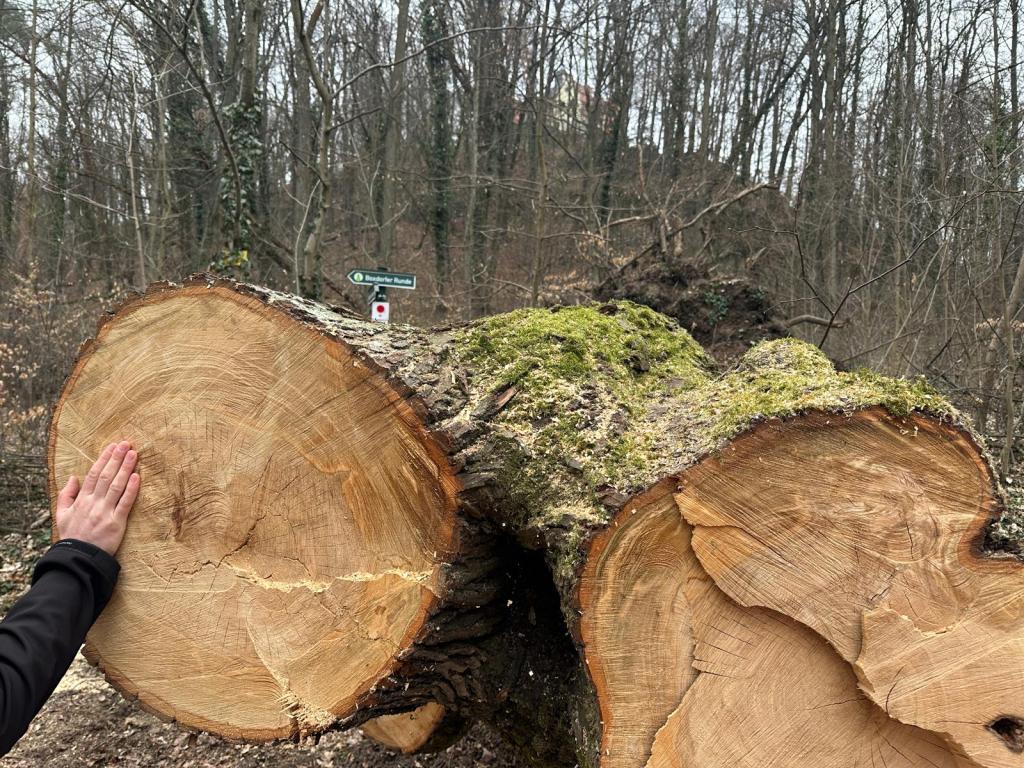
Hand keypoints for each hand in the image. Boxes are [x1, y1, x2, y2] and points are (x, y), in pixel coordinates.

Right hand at [55, 441, 140, 555]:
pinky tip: (137, 477)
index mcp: (82, 500)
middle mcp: (93, 503)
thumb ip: (66, 495)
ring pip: (117, 486)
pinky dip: (131, 489)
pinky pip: (125, 503)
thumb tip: (73, 477)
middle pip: (107, 476)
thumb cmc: (72, 536)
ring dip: (126, 468)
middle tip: (126, 444)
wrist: (78, 557)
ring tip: (133, 454)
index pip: (94, 474)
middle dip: (116, 458)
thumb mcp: (62, 514)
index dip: (104, 459)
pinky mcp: (116, 523)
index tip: (112, 446)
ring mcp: (105, 512)